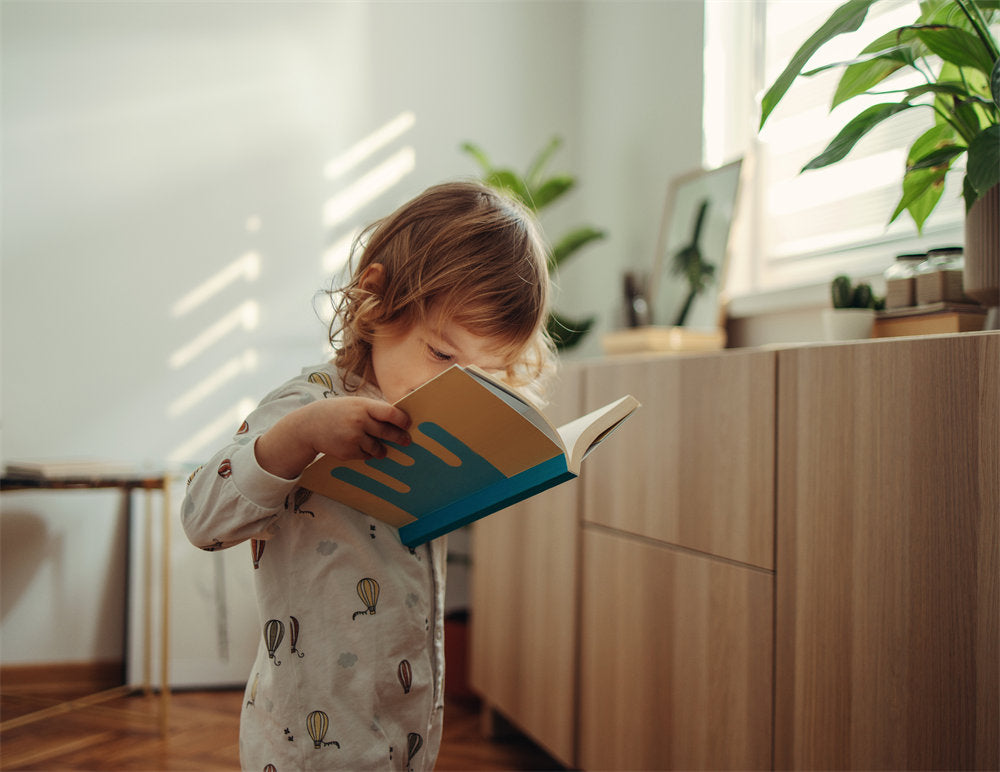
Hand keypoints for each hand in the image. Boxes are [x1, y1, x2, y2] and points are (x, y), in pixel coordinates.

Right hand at [255, 397, 411, 479]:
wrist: (309, 425)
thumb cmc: (336, 412)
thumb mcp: (354, 404)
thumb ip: (373, 411)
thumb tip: (398, 421)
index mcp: (363, 406)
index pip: (390, 413)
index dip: (402, 420)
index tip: (408, 424)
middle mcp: (359, 421)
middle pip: (387, 432)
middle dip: (399, 438)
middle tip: (406, 441)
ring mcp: (353, 437)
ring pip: (377, 447)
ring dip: (381, 449)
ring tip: (381, 449)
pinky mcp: (348, 452)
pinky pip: (366, 455)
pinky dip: (367, 454)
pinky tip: (359, 447)